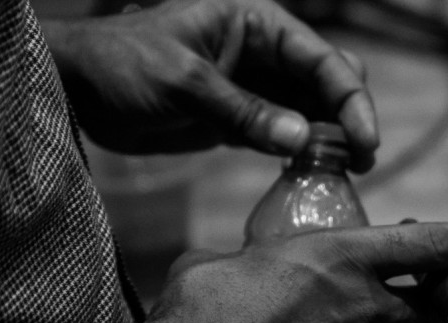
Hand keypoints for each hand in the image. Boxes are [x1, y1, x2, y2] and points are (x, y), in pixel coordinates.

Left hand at [47, 0, 377, 170]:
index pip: (320, 57)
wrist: (80, 93)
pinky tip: (314, 173)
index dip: (351, 97)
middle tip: (361, 161)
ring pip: (310, 110)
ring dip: (331, 139)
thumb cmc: (124, 66)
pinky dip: (302, 152)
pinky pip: (283, 134)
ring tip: (348, 173)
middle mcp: (263, 53)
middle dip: (349, 117)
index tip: (367, 139)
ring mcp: (254, 87)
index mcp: (255, 24)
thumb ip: (245, 111)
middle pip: (326, 82)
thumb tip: (303, 140)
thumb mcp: (185, 82)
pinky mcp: (240, 119)